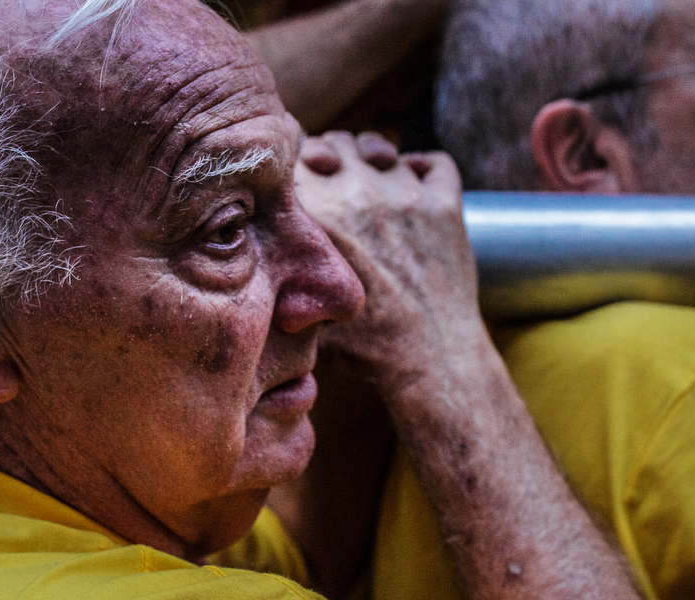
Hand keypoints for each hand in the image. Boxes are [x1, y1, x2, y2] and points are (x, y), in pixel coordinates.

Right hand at [293, 132, 483, 392]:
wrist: (426, 361)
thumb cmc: (360, 345)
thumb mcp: (296, 309)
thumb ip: (276, 270)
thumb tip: (250, 251)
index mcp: (314, 213)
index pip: (291, 157)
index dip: (291, 165)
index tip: (296, 179)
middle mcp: (356, 192)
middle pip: (333, 142)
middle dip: (328, 157)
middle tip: (330, 180)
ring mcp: (403, 194)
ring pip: (378, 146)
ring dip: (370, 158)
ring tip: (369, 180)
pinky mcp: (444, 204)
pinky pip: (434, 162)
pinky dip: (424, 168)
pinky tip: (415, 185)